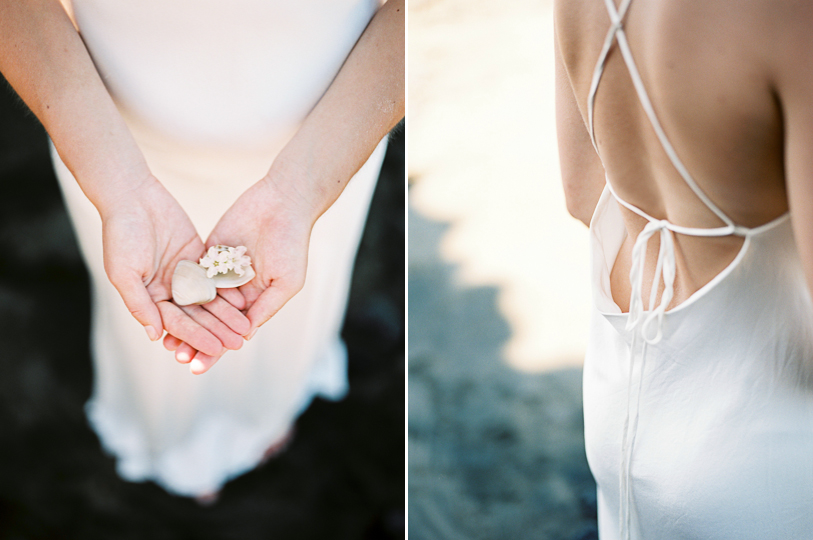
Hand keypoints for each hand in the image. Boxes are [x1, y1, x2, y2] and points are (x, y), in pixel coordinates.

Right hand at [100, 174, 249, 363]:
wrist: (132, 197)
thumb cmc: (120, 235)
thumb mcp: (124, 273)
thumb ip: (140, 304)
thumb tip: (155, 336)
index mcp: (150, 298)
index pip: (176, 324)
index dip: (195, 337)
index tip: (215, 350)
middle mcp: (168, 290)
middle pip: (197, 316)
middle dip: (216, 330)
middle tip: (237, 344)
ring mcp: (184, 274)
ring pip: (209, 299)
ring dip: (226, 314)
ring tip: (245, 327)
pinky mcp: (197, 257)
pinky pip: (215, 276)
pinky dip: (228, 288)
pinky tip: (244, 300)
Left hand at [165, 171, 315, 372]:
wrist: (282, 204)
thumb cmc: (292, 245)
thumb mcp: (285, 282)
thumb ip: (265, 307)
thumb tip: (245, 336)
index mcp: (254, 301)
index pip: (229, 332)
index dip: (214, 350)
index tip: (198, 366)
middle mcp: (235, 291)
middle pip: (209, 322)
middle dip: (194, 340)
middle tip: (176, 356)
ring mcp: (220, 272)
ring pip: (196, 303)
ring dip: (182, 322)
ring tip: (165, 340)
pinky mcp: (208, 254)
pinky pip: (191, 275)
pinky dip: (177, 293)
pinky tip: (162, 307)